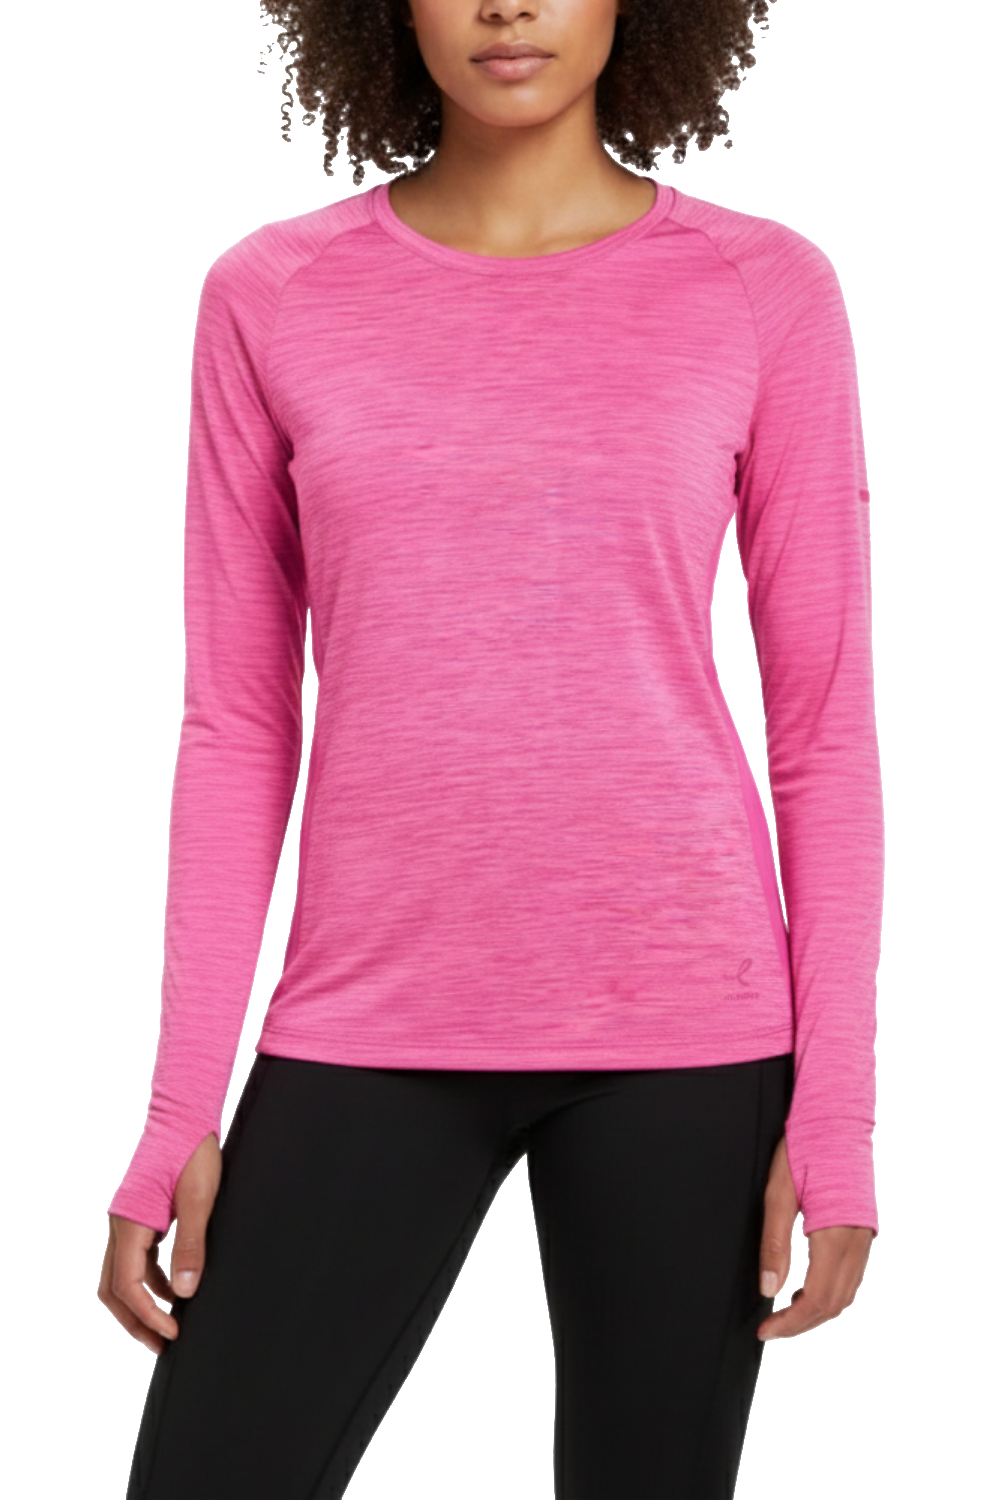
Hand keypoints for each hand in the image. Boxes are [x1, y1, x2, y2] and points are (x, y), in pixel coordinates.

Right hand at [97, 1133, 222, 1354]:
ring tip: (170, 1323)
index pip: (126, 1285)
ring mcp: (125, 1220)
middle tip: (161, 1344)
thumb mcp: (198, 1199)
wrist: (182, 1114)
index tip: (172, 1334)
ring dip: (140, 1302)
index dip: (147, 1316)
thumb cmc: (191, 1151)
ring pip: (119, 1275)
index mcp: (129, 1223)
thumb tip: (185, 1294)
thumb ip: (190, 1246)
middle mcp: (118, 1225)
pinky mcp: (136, 1214)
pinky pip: (134, 1257)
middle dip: (133, 1321)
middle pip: (111, 1288)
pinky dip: (149, 1279)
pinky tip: (175, 1288)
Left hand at [756, 1134, 873, 1341]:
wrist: (837, 1117)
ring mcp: (865, 1237)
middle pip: (835, 1304)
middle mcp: (857, 1242)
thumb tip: (768, 1290)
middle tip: (771, 1328)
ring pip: (847, 1294)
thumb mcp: (778, 1192)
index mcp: (836, 1235)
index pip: (818, 1300)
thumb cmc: (804, 1147)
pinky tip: (805, 1289)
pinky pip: (851, 1276)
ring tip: (784, 1313)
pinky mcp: (865, 1231)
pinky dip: (830, 1293)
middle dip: (803, 1323)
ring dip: (818, 1311)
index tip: (766, 1332)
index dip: (792, 1323)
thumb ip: (774, 1244)